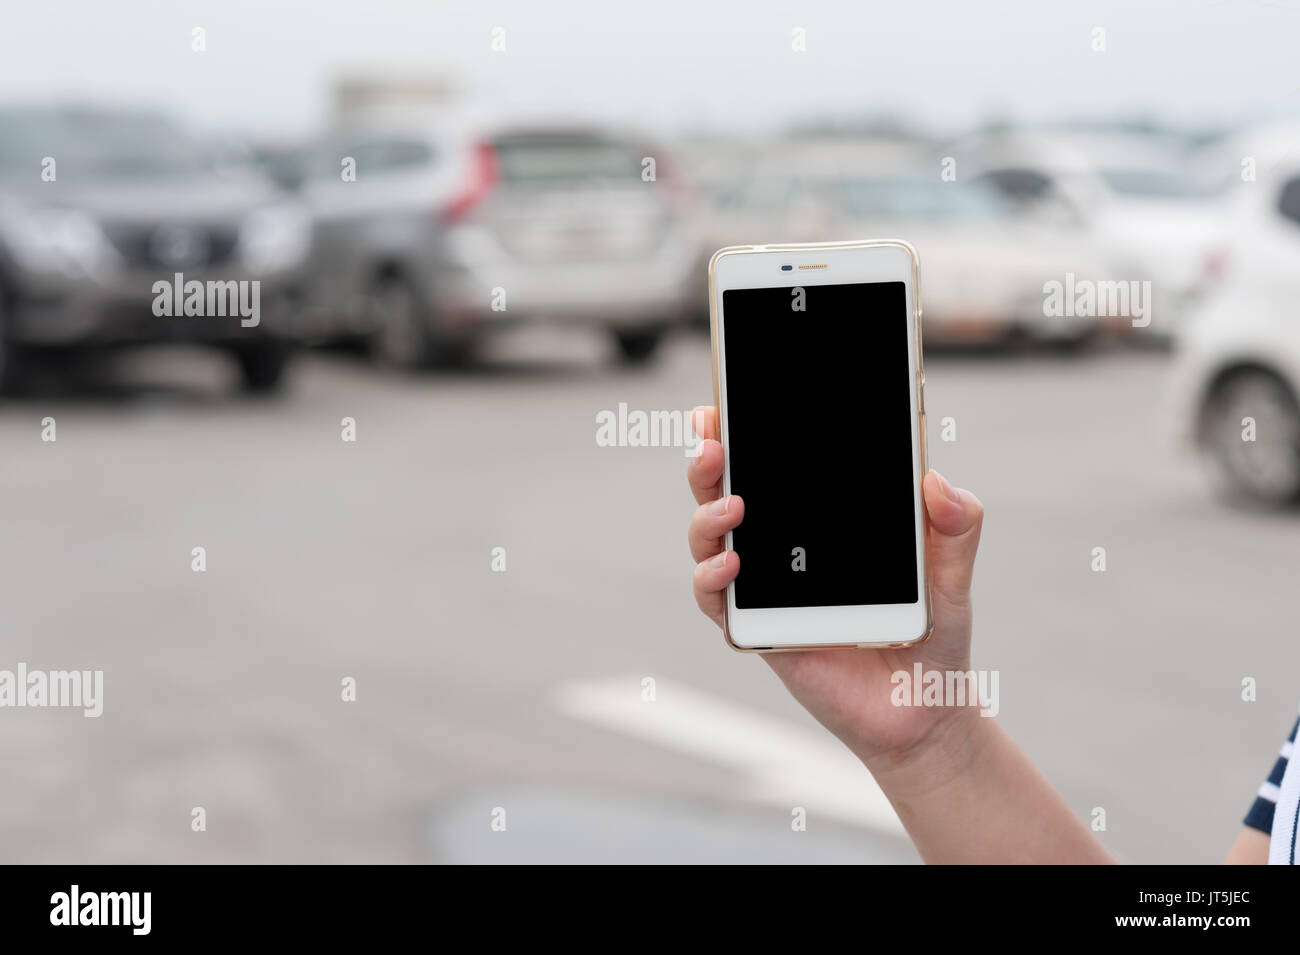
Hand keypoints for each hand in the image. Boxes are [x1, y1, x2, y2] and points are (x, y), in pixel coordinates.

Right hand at [687, 406, 984, 765]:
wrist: (925, 708)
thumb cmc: (931, 631)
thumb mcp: (952, 570)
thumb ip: (956, 525)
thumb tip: (939, 483)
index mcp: (818, 518)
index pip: (771, 462)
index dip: (741, 430)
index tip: (725, 402)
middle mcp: (780, 545)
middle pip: (724, 489)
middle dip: (709, 458)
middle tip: (712, 442)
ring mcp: (763, 586)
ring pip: (709, 539)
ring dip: (707, 516)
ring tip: (732, 505)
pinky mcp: (757, 629)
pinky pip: (715, 601)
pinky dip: (712, 580)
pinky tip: (731, 565)